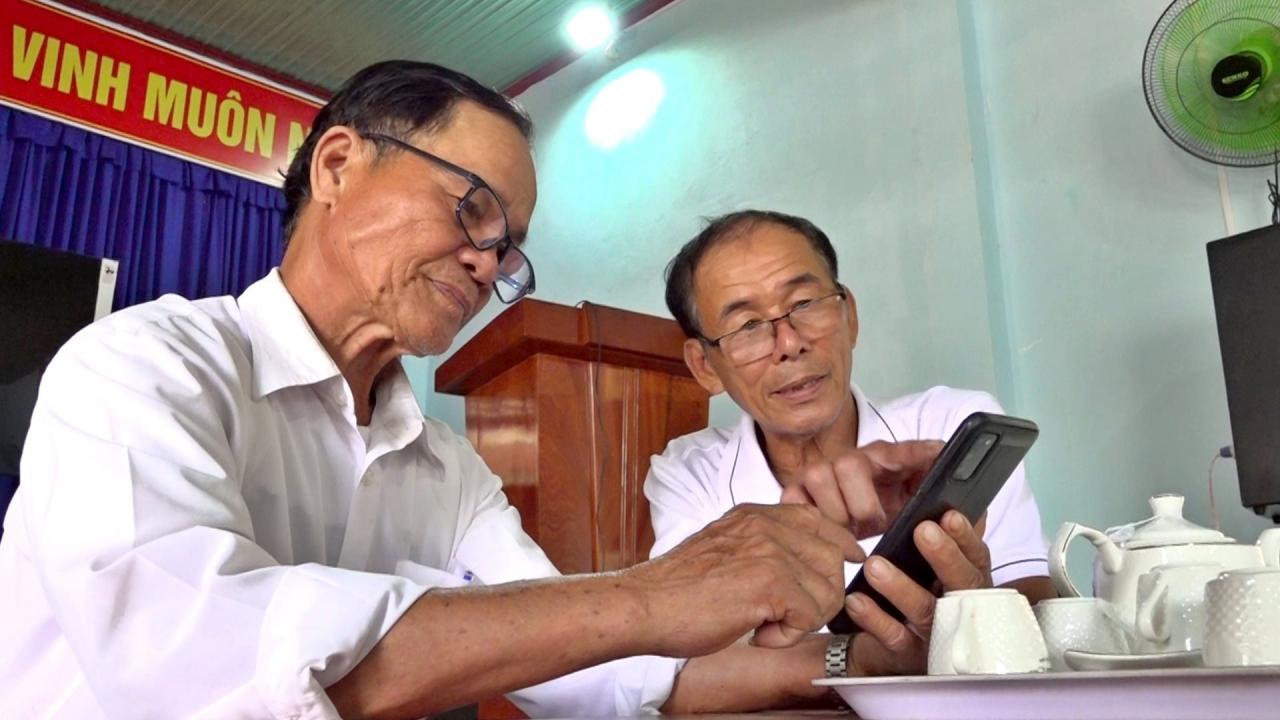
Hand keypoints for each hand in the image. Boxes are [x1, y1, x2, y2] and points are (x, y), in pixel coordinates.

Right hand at [624, 504, 863, 657]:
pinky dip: (786, 636)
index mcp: (754, 515)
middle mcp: (766, 525)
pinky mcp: (770, 581)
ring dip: (801, 620)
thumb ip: (759, 546)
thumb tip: (801, 564)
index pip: (817, 518)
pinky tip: (757, 634)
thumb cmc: (676, 590)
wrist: (643, 605)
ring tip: (763, 625)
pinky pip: (810, 616)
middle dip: (820, 596)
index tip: (851, 558)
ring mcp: (769, 550)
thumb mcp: (724, 549)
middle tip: (783, 616)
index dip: (840, 542)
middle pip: (833, 558)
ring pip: (828, 590)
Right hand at [781, 440, 942, 537]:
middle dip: (862, 504)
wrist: (860, 520)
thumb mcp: (919, 502)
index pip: (904, 450)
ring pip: (818, 478)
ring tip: (850, 535)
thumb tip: (959, 488)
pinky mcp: (798, 491)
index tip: (935, 458)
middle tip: (873, 526)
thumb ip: (940, 495)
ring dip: (835, 513)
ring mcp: (821, 472)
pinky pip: (792, 498)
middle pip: (848, 464)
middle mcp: (851, 459)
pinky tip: (827, 535)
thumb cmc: (891, 508)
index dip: (916, 453)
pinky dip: (807, 517)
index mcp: (887, 457)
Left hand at [844, 510, 992, 675]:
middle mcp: (960, 610)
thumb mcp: (938, 569)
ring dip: (901, 587)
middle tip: (923, 530)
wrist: (893, 649)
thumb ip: (951, 540)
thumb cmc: (922, 596)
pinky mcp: (909, 654)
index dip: (966, 537)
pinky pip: (893, 637)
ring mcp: (936, 635)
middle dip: (944, 557)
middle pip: (961, 585)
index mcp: (969, 584)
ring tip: (876, 565)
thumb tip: (966, 503)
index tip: (950, 515)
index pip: (977, 558)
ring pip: (925, 611)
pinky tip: (856, 600)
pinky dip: (874, 618)